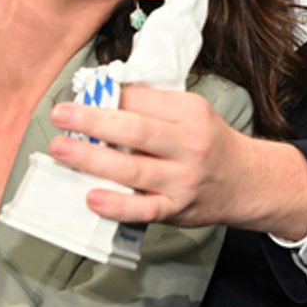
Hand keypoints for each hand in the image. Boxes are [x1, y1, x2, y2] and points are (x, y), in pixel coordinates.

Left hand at [48, 86, 306, 236]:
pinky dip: (117, 205)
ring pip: (133, 169)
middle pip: (135, 130)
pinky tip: (91, 198)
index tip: (79, 96)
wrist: (246, 182)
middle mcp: (188, 145)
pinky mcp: (176, 209)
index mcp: (190, 113)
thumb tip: (102, 96)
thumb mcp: (192, 113)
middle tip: (60, 115)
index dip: (107, 97)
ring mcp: (182, 180)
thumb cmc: (209, 143)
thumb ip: (153, 106)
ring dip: (92, 159)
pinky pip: (143, 209)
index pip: (142, 100)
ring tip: (61, 149)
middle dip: (92, 121)